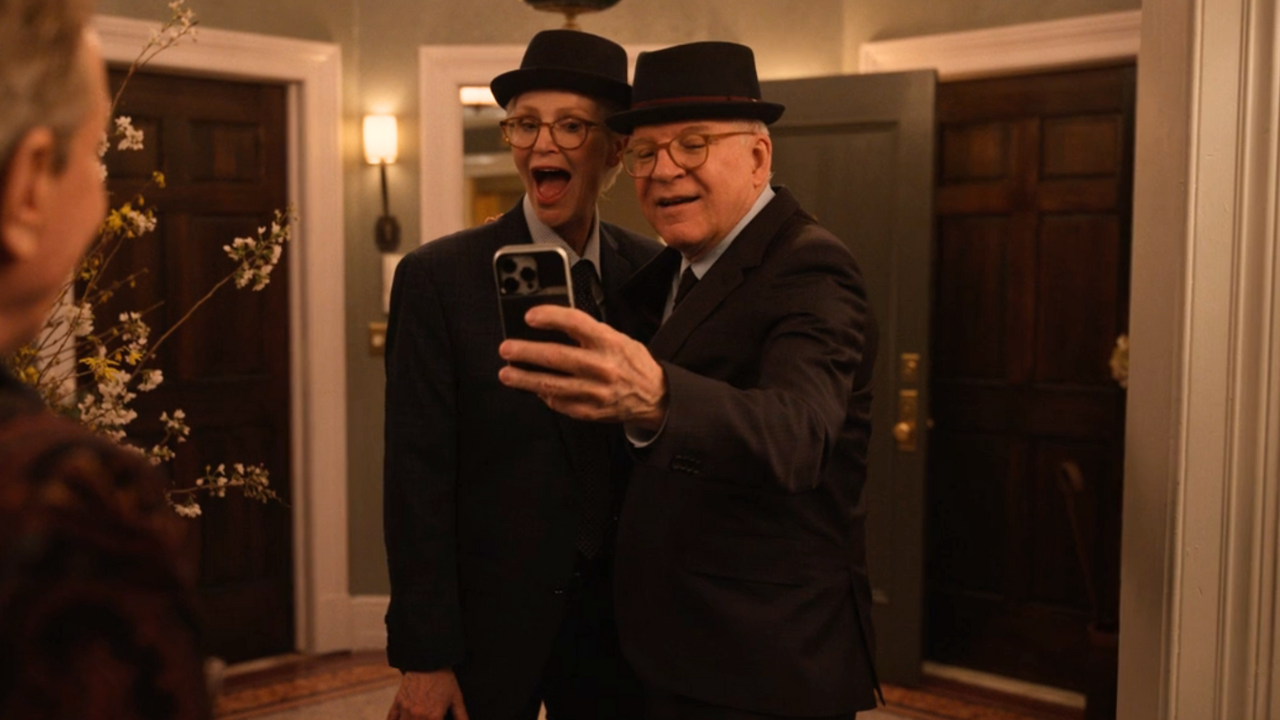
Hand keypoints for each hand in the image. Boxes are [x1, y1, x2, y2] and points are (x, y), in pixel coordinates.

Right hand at [387, 669, 468, 719]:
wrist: (428, 659)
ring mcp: (406, 710)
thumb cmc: (444, 678)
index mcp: (434, 717)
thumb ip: (461, 716)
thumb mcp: (456, 698)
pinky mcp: (397, 702)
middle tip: (428, 719)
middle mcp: (418, 716)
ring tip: (417, 719)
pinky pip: (391, 718)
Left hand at [498, 305, 667, 428]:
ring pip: (551, 385)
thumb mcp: (617, 338)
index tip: (529, 316)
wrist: (655, 396)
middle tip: (507, 349)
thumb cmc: (632, 363)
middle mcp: (602, 367)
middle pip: (556, 357)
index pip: (575, 323)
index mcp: (609, 342)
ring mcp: (595, 392)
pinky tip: (534, 389)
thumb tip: (553, 324)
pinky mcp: (589, 411)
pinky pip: (559, 403)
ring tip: (507, 374)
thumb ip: (588, 332)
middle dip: (526, 353)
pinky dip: (544, 395)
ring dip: (525, 379)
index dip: (550, 317)